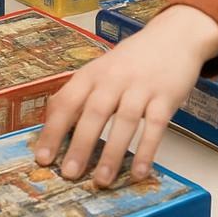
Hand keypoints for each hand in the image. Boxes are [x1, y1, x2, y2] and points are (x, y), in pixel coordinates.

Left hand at [35, 5, 217, 185]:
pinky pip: (155, 125)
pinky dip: (147, 150)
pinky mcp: (165, 96)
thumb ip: (80, 92)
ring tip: (101, 180)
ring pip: (124, 120)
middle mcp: (115, 78)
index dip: (53, 129)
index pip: (67, 100)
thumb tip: (51, 121)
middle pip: (94, 112)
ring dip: (112, 153)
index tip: (43, 157)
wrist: (174, 36)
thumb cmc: (132, 59)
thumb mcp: (101, 69)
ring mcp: (141, 86)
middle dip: (80, 145)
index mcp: (93, 73)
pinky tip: (139, 172)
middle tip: (69, 174)